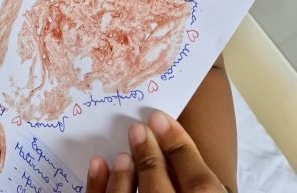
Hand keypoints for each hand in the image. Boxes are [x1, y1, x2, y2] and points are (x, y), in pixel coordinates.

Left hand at [86, 110, 231, 192]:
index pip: (200, 184)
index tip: (162, 119)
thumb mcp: (208, 188)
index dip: (180, 148)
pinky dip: (97, 187)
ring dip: (124, 177)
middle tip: (139, 128)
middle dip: (150, 159)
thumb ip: (197, 170)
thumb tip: (177, 134)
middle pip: (162, 192)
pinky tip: (98, 164)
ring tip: (122, 154)